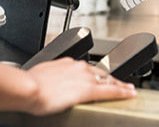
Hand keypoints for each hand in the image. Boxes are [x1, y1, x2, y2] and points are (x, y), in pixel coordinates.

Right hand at [0, 58, 135, 114]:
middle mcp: (79, 67)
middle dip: (113, 79)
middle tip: (123, 84)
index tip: (102, 78)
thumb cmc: (30, 82)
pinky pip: (109, 90)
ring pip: (108, 80)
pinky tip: (128, 94)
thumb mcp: (43, 75)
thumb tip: (51, 82)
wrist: (28, 87)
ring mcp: (84, 78)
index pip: (88, 69)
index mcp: (68, 63)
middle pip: (101, 73)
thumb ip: (53, 76)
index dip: (98, 74)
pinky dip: (121, 91)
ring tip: (129, 90)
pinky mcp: (87, 90)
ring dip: (120, 84)